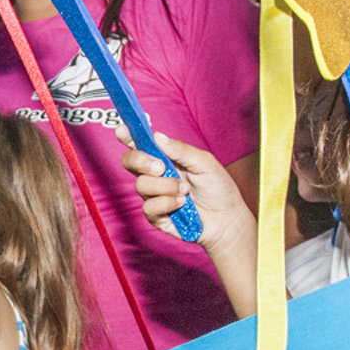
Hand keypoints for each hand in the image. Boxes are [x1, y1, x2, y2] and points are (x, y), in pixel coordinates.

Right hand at [116, 127, 255, 250]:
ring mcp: (154, 195)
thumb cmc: (218, 189)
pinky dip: (166, 203)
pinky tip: (181, 204)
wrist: (227, 219)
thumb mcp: (205, 163)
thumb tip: (157, 136)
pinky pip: (149, 207)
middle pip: (130, 161)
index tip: (122, 130)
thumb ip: (181, 150)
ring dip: (165, 186)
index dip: (128, 136)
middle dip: (141, 161)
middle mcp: (156, 175)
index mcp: (166, 158)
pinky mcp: (156, 215)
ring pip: (141, 185)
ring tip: (185, 190)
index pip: (141, 144)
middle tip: (160, 167)